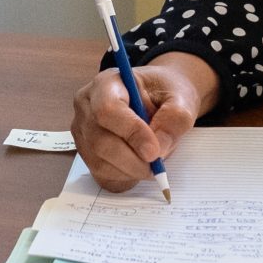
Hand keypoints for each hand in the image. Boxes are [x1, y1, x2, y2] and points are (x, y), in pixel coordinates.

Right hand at [70, 53, 219, 191]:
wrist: (158, 98)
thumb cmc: (164, 93)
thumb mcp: (180, 98)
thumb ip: (174, 119)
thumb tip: (158, 150)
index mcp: (106, 83)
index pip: (108, 110)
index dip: (131, 133)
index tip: (154, 151)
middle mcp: (87, 106)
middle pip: (99, 141)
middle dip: (132, 160)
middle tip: (158, 166)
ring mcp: (82, 131)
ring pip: (99, 162)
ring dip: (130, 171)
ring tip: (152, 163)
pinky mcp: (86, 152)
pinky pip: (101, 175)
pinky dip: (124, 178)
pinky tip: (139, 167)